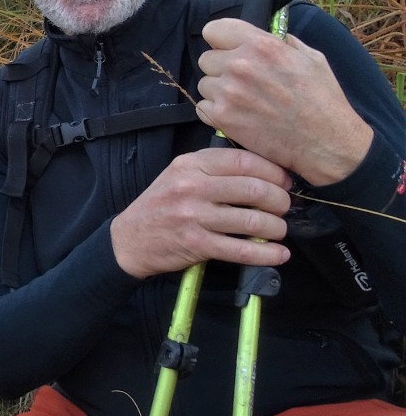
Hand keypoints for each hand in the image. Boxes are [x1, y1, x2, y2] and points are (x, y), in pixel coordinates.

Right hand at [110, 147, 292, 278]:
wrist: (130, 238)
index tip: (284, 181)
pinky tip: (277, 254)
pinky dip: (267, 254)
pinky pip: (243, 250)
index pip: (244, 161)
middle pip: (255, 190)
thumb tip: (263, 174)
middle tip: (284, 207)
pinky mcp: (197, 244)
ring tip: (278, 230)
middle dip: (280, 200)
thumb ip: (213, 169)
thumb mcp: (179, 175)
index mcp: (190, 165)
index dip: (273, 172)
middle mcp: (192, 187)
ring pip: (254, 220)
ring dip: (277, 228)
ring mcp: (194, 216)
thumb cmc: (161, 205)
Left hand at [197, 18, 371, 185]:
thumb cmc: (323, 100)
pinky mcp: (221, 117)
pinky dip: (216, 112)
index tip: (229, 50)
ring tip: (245, 101)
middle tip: (244, 81)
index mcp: (262, 45)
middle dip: (221, 68)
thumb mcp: (312, 59)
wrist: (326, 143)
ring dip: (219, 91)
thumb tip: (267, 35)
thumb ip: (283, 43)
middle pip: (207, 59)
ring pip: (204, 84)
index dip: (221, 41)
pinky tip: (239, 116)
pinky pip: (203, 106)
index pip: (214, 30)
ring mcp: (228, 92)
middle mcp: (240, 65)